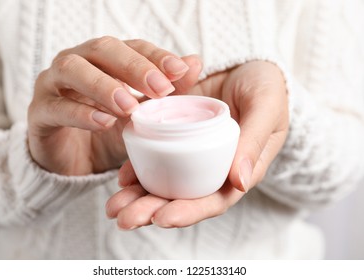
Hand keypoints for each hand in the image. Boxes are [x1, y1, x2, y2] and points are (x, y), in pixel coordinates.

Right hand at [27, 37, 201, 174]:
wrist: (76, 161)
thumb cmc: (110, 130)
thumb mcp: (142, 113)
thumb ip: (165, 89)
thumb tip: (195, 62)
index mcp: (103, 59)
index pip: (131, 46)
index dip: (155, 56)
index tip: (179, 71)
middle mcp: (77, 62)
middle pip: (102, 49)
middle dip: (133, 67)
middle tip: (160, 89)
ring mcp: (53, 85)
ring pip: (72, 70)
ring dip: (104, 85)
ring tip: (129, 107)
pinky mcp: (39, 113)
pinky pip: (57, 107)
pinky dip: (81, 113)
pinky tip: (104, 122)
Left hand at [106, 61, 288, 228]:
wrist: (247, 65)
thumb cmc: (266, 87)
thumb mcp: (266, 108)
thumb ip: (254, 141)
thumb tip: (239, 182)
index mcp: (237, 169)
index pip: (212, 200)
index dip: (188, 212)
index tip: (162, 218)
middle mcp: (211, 168)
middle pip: (181, 198)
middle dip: (151, 211)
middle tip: (124, 218)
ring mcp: (191, 154)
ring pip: (163, 183)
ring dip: (136, 198)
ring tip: (113, 207)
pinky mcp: (175, 137)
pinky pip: (154, 157)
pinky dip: (137, 169)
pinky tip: (121, 178)